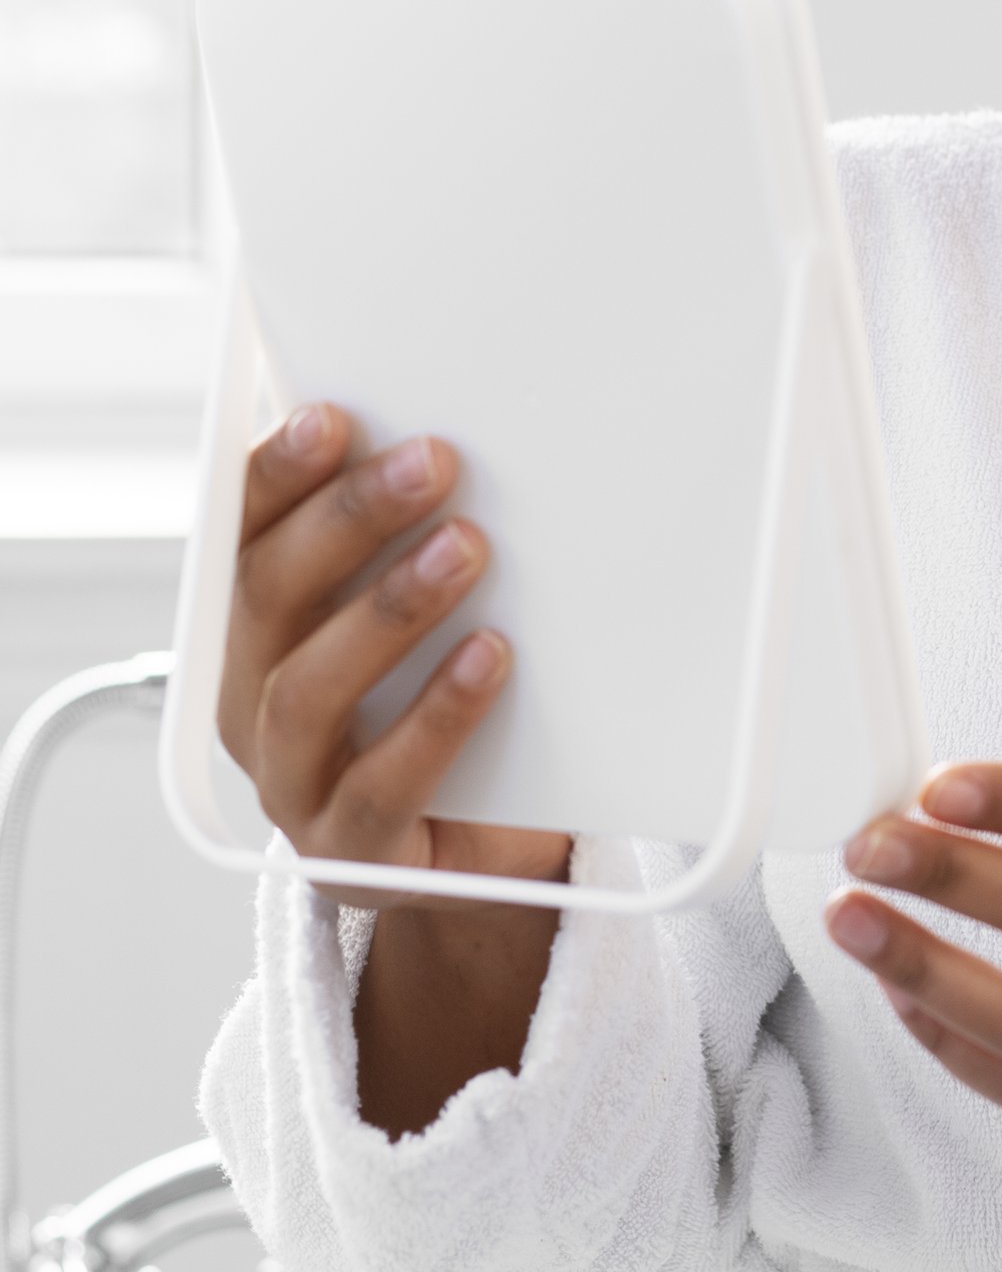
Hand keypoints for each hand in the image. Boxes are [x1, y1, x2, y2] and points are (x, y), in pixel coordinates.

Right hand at [218, 402, 569, 898]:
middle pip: (271, 598)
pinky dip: (436, 718)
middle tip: (433, 464)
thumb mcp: (423, 619)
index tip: (333, 417)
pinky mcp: (354, 854)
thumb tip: (453, 448)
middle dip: (349, 520)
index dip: (277, 476)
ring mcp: (294, 785)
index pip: (242, 537)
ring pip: (310, 690)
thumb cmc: (443, 706)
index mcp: (255, 632)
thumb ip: (414, 544)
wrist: (480, 853)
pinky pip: (381, 788)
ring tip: (467, 550)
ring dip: (389, 609)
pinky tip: (489, 659)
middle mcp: (253, 703)